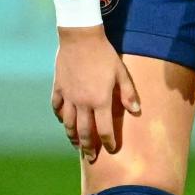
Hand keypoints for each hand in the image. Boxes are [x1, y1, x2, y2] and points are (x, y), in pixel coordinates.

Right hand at [50, 29, 140, 161]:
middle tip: (91, 157)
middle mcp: (82, 103)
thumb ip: (128, 94)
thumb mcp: (121, 73)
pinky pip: (57, 108)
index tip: (112, 149)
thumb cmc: (104, 55)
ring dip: (72, 136)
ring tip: (77, 145)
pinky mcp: (58, 88)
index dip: (109, 142)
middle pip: (84, 132)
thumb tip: (137, 111)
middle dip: (88, 147)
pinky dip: (60, 117)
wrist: (80, 38)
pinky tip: (63, 121)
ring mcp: (68, 96)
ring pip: (68, 124)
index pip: (104, 129)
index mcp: (100, 100)